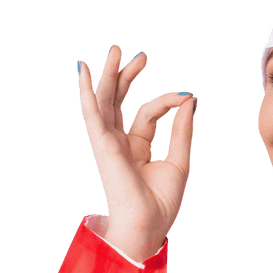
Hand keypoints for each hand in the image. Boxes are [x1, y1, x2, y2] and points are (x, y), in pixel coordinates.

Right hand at [77, 44, 195, 262]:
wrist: (149, 222)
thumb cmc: (162, 202)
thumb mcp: (179, 160)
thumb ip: (182, 129)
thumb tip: (189, 99)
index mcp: (138, 148)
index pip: (148, 113)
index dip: (167, 101)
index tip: (184, 96)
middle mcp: (120, 143)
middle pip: (121, 101)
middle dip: (129, 76)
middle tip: (142, 55)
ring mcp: (109, 142)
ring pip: (106, 101)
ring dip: (110, 75)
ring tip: (117, 50)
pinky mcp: (102, 144)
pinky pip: (91, 113)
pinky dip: (86, 91)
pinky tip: (83, 69)